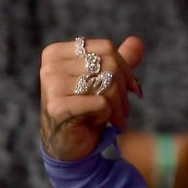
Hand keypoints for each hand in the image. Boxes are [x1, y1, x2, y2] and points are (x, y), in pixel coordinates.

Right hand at [39, 36, 145, 161]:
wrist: (68, 146)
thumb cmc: (86, 110)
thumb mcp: (103, 82)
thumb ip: (118, 60)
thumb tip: (137, 41)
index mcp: (57, 53)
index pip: (106, 48)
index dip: (125, 68)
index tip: (131, 87)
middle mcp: (50, 66)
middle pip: (109, 65)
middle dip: (123, 89)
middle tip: (123, 108)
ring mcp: (51, 86)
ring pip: (107, 83)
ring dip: (119, 105)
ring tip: (116, 117)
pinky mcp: (57, 107)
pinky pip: (101, 103)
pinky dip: (109, 114)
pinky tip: (100, 123)